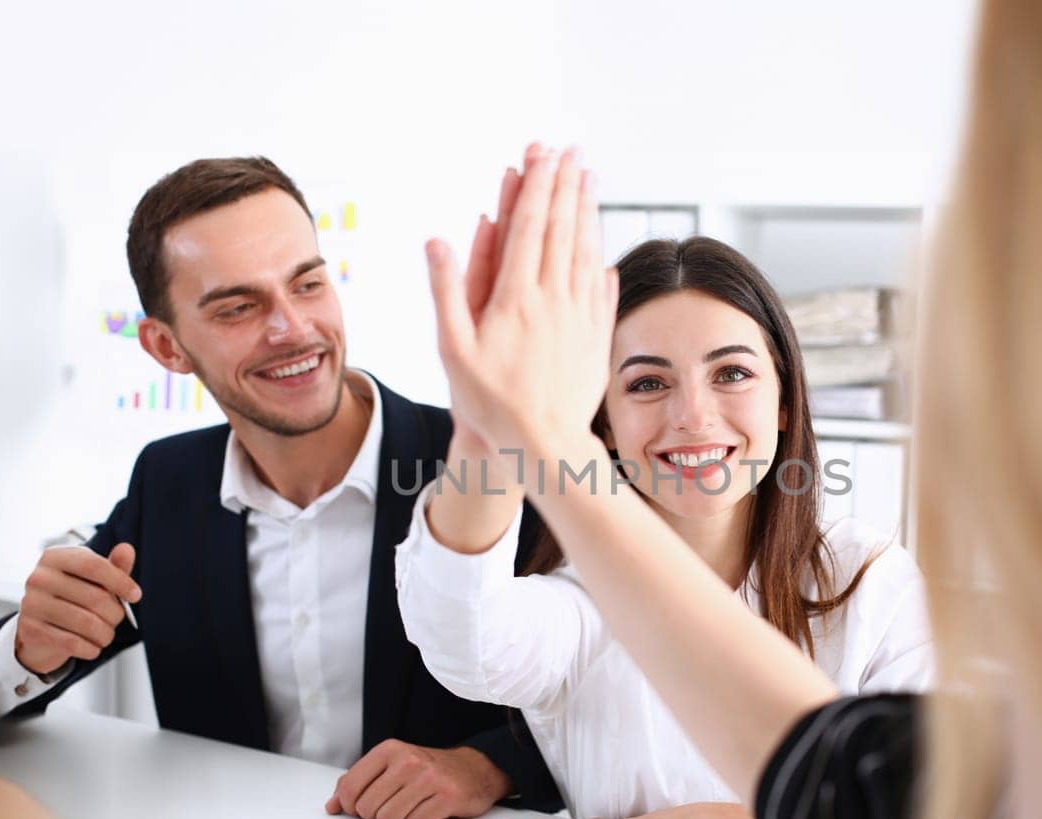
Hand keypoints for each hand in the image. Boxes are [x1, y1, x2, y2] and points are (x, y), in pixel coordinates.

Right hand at [14, 542, 139, 674]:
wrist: (39, 626)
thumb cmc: (71, 596)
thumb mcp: (91, 578)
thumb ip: (112, 566)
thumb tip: (127, 549)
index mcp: (55, 557)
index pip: (94, 566)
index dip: (120, 581)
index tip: (135, 595)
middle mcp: (39, 577)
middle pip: (95, 597)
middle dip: (115, 613)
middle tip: (117, 619)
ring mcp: (31, 603)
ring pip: (86, 622)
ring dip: (105, 634)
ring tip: (106, 635)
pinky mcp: (30, 630)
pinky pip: (71, 642)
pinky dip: (90, 648)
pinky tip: (93, 647)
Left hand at [324, 740, 509, 818]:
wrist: (474, 769)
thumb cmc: (424, 770)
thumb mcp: (389, 766)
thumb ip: (357, 783)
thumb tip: (331, 807)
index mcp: (389, 750)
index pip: (350, 788)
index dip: (349, 805)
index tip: (359, 806)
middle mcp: (408, 760)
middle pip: (368, 809)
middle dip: (376, 814)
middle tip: (393, 803)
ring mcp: (429, 778)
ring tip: (412, 805)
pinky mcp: (448, 797)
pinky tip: (429, 808)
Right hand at [426, 143, 616, 460]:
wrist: (546, 445)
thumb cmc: (491, 404)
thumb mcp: (453, 350)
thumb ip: (447, 292)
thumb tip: (438, 242)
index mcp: (517, 298)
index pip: (530, 227)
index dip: (537, 185)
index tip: (543, 154)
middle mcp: (554, 299)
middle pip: (563, 229)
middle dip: (566, 185)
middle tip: (571, 150)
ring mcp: (580, 316)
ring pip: (586, 250)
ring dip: (587, 211)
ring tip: (589, 179)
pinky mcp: (596, 336)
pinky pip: (601, 286)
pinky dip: (601, 256)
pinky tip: (602, 246)